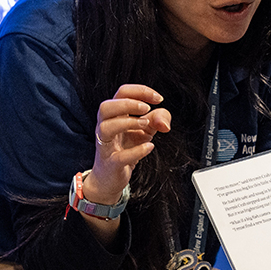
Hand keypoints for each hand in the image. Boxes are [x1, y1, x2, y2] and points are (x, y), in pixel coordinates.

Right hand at [83, 84, 170, 204]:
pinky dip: (137, 151)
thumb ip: (158, 119)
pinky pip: (119, 157)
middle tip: (147, 108)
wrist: (110, 178)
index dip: (141, 91)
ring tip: (145, 124)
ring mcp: (106, 146)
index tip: (158, 98)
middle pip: (106, 106)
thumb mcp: (146, 130)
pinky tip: (149, 146)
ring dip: (128, 122)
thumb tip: (165, 122)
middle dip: (128, 103)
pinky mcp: (111, 164)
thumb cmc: (125, 149)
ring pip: (106, 127)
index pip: (122, 93)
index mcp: (114, 115)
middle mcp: (105, 127)